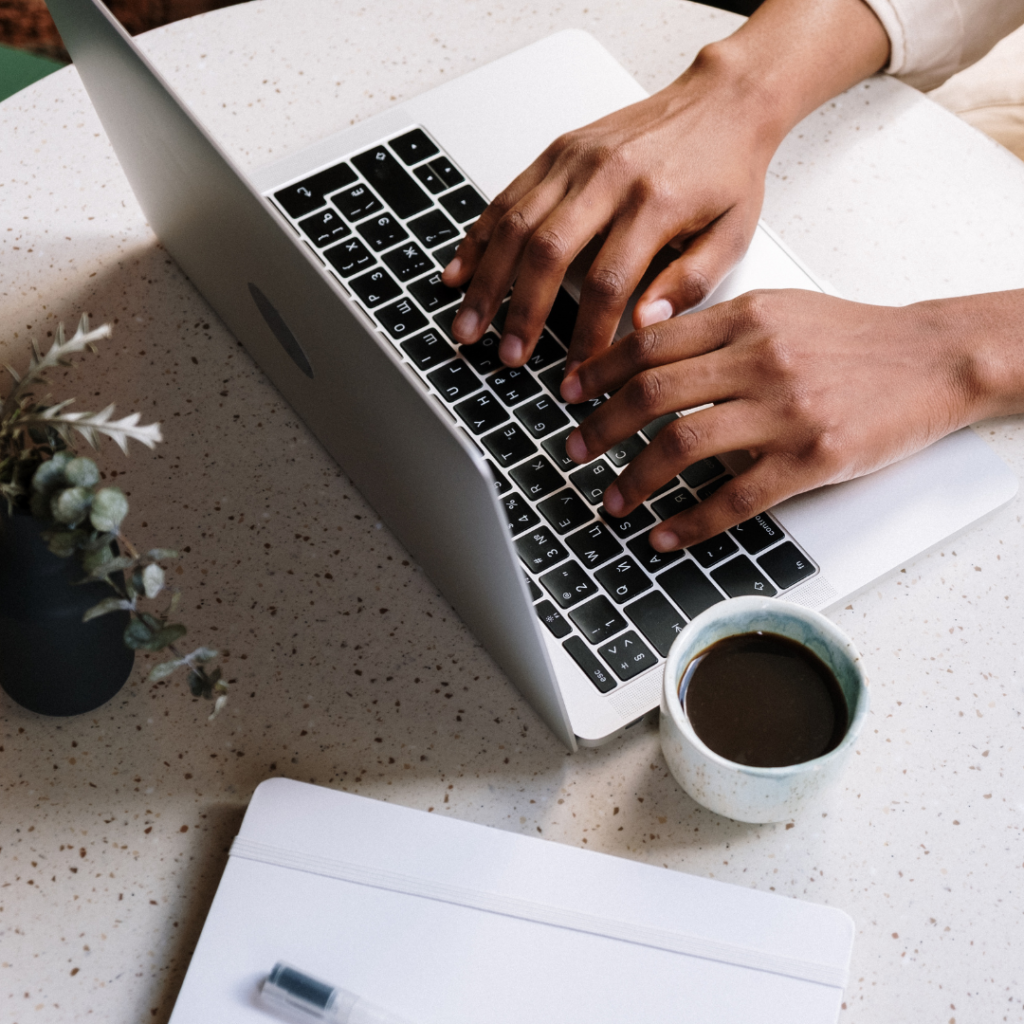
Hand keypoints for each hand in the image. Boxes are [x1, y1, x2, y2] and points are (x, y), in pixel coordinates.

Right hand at [441, 0, 891, 370]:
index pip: (609, 282)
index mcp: (655, 202)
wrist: (724, 99)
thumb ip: (690, 283)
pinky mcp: (558, 151)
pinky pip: (507, 196)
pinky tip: (460, 271)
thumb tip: (643, 325)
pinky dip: (478, 237)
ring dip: (486, 281)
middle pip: (547, 252)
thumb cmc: (727, 170)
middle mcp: (608, 176)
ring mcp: (577, 159)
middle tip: (506, 355)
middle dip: (520, 312)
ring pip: (515, 224)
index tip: (578, 371)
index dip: (586, 334)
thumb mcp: (733, 234)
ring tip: (468, 325)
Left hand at [559, 289, 988, 550]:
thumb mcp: (782, 310)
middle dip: (601, 426)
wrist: (934, 359)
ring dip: (635, 478)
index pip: (651, 342)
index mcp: (746, 318)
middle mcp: (760, 359)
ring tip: (612, 498)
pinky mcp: (811, 458)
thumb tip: (650, 351)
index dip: (599, 371)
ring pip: (683, 444)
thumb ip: (718, 329)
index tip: (570, 393)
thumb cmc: (855, 339)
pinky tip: (665, 534)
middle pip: (652, 393)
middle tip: (574, 449)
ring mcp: (785, 410)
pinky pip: (735, 497)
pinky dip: (690, 521)